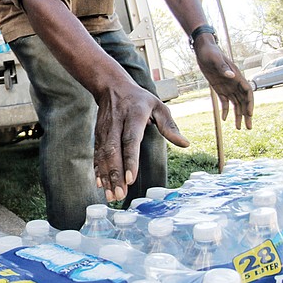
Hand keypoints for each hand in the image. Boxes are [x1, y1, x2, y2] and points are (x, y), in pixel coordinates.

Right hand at [93, 82, 188, 202]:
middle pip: (114, 152)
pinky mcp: (98, 135)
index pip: (130, 141)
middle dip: (115, 175)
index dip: (130, 160)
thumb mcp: (158, 106)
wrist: (111, 87)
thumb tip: (185, 144)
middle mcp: (116, 124)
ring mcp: (105, 130)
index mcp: (133, 116)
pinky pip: (97, 154)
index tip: (130, 179)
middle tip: (119, 195)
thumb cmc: (139, 99)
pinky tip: (100, 183)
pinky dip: (97, 169)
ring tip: (110, 195)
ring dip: (106, 177)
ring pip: (103, 156)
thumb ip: (170, 126)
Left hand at [193, 36, 252, 129]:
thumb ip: (224, 68)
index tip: (249, 114)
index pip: (248, 92)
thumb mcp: (216, 59)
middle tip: (247, 128)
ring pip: (236, 104)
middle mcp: (234, 83)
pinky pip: (225, 101)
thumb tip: (232, 76)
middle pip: (243, 102)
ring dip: (238, 115)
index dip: (250, 103)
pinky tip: (224, 119)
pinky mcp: (219, 88)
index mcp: (237, 77)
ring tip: (239, 128)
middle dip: (246, 115)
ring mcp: (227, 86)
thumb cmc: (211, 52)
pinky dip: (225, 110)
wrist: (203, 50)